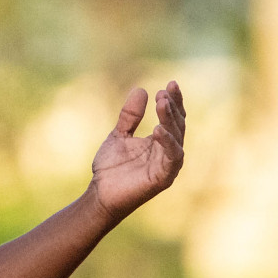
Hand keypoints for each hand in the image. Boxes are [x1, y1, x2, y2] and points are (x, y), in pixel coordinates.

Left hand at [90, 80, 185, 222]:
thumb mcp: (119, 135)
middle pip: (177, 125)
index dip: (173, 101)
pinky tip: (159, 130)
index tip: (170, 84)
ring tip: (162, 103)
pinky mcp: (164, 177)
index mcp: (160, 141)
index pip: (172, 117)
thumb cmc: (111, 168)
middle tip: (164, 92)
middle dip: (172, 107)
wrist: (100, 194)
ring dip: (170, 120)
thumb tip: (141, 89)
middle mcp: (168, 151)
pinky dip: (168, 143)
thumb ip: (130, 116)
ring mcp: (167, 164)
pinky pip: (172, 158)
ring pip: (176, 138)